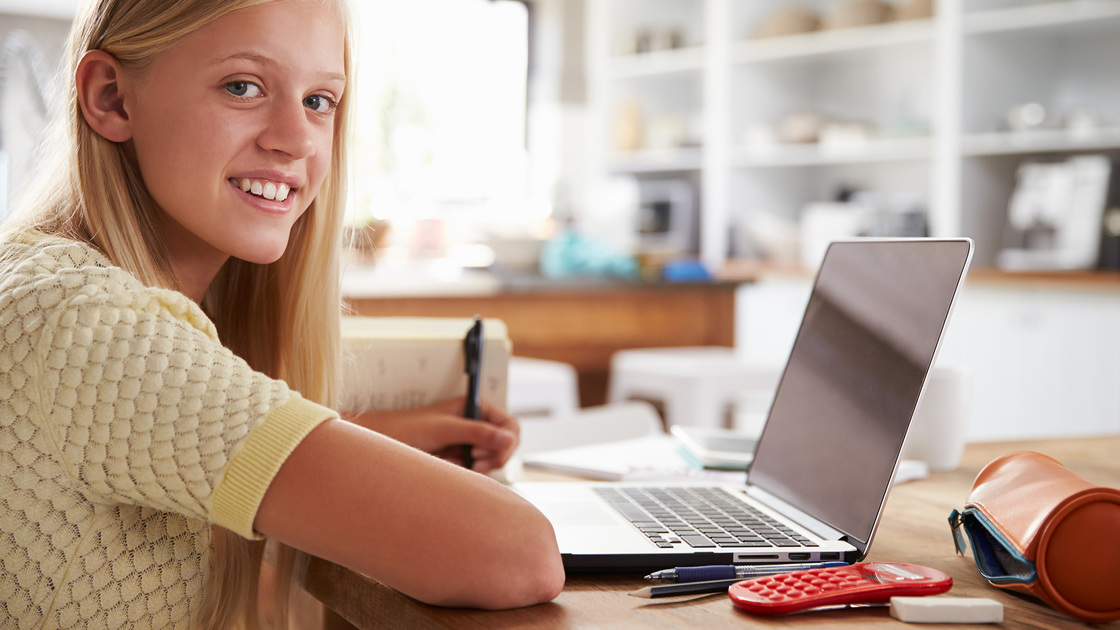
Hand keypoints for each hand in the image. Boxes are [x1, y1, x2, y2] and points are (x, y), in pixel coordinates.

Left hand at [349, 397, 519, 472]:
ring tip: (464, 465)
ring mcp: (470, 440)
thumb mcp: (446, 429)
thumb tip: (509, 438)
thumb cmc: (409, 428)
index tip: (485, 450)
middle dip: (496, 455)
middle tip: (474, 461)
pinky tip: (455, 467)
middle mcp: (476, 422)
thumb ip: (479, 432)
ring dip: (485, 465)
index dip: (506, 440)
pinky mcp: (461, 456)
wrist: (384, 442)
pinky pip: (480, 468)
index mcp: (476, 407)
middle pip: (508, 443)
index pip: (510, 425)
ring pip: (495, 458)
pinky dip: (473, 471)